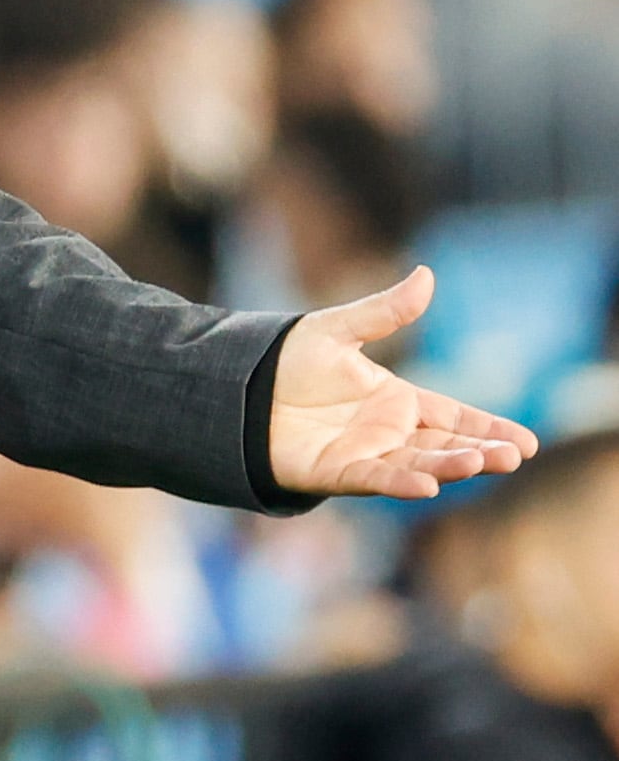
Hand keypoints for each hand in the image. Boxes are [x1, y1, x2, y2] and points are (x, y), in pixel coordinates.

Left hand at [268, 267, 536, 500]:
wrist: (235, 387)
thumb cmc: (287, 360)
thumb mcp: (340, 329)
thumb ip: (386, 311)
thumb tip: (426, 275)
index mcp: (397, 400)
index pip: (454, 416)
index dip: (488, 429)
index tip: (525, 443)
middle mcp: (388, 432)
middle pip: (445, 445)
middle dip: (481, 452)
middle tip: (513, 456)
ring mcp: (365, 455)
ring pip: (418, 462)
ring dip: (449, 466)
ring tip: (481, 463)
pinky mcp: (335, 473)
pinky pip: (374, 479)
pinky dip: (401, 481)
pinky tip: (428, 484)